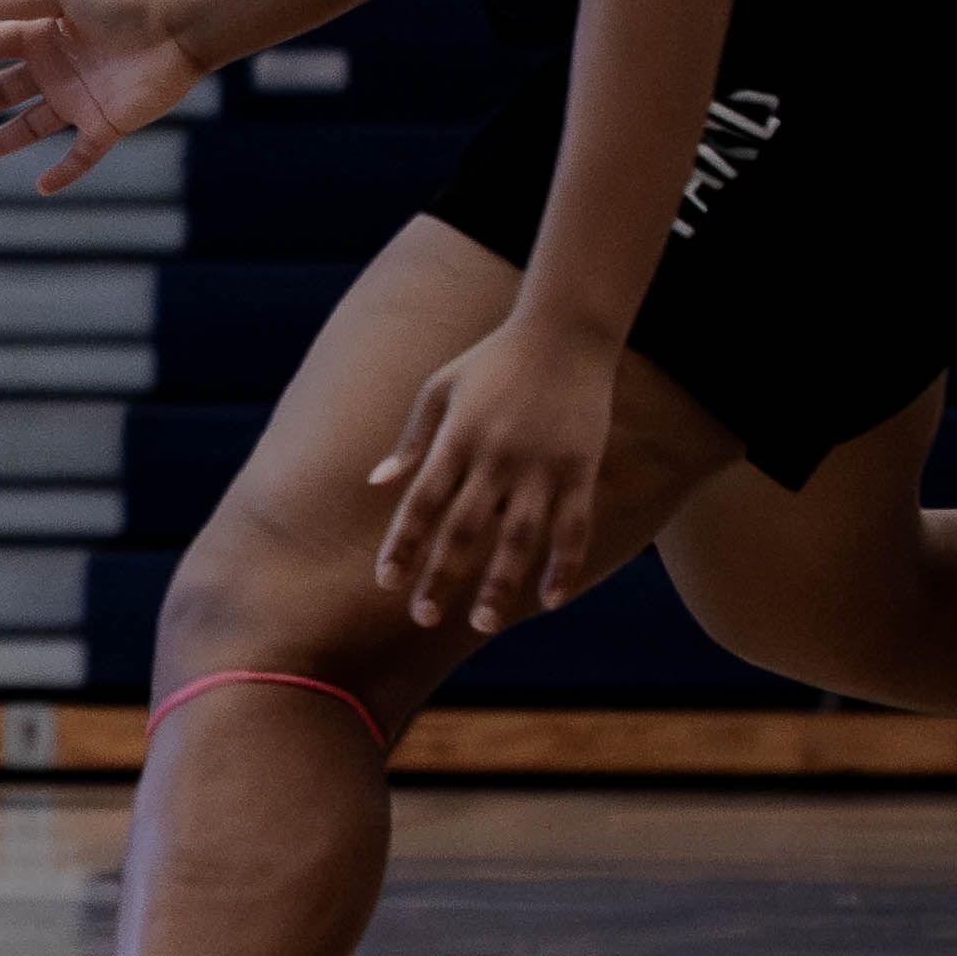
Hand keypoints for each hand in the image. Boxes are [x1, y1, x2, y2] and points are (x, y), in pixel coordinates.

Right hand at [0, 0, 208, 195]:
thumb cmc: (124, 3)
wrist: (179, 29)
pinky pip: (81, 155)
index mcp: (45, 33)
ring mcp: (80, 99)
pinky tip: (42, 186)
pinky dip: (64, 173)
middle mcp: (57, 68)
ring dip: (1, 141)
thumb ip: (20, 1)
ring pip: (31, 126)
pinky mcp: (107, 124)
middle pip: (1, 91)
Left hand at [370, 312, 620, 633]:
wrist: (564, 332)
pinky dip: (563, 566)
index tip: (387, 582)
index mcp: (457, 438)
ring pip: (519, 538)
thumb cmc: (492, 361)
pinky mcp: (581, 469)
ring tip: (483, 623)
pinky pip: (573, 527)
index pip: (421, 503)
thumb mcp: (439, 388)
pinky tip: (549, 600)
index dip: (403, 544)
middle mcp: (497, 457)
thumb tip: (376, 484)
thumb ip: (411, 440)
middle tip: (423, 617)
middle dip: (442, 576)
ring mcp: (542, 466)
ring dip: (500, 583)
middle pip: (465, 529)